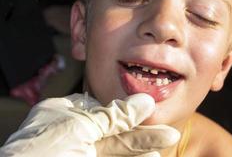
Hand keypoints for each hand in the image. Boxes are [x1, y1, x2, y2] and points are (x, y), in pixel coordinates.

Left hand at [0, 93, 179, 156]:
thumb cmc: (41, 152)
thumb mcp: (79, 127)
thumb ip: (113, 115)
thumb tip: (144, 101)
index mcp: (63, 113)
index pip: (102, 106)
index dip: (127, 108)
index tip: (150, 107)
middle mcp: (72, 133)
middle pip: (115, 129)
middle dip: (142, 131)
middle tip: (168, 132)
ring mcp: (80, 153)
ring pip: (118, 148)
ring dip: (143, 147)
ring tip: (167, 143)